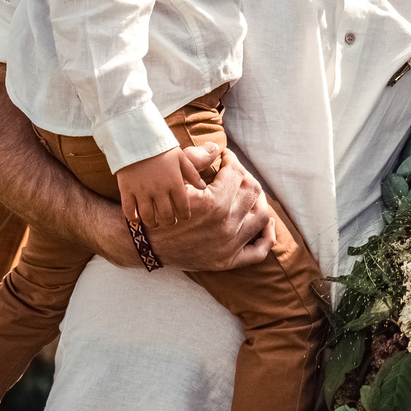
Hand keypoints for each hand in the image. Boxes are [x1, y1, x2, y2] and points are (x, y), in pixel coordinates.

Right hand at [117, 147, 208, 228]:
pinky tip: (137, 219)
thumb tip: (203, 187)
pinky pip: (129, 210)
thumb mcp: (181, 157)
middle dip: (170, 221)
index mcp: (174, 182)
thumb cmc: (161, 148)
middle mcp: (159, 190)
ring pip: (148, 216)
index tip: (184, 217)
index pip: (182, 206)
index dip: (184, 215)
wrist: (136, 138)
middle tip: (170, 222)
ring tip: (155, 224)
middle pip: (166, 215)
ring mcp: (142, 191)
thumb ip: (192, 174)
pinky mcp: (127, 190)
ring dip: (153, 223)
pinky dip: (133, 218)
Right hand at [139, 150, 274, 271]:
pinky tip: (267, 222)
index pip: (236, 173)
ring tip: (250, 192)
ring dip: (259, 200)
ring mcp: (228, 246)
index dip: (232, 160)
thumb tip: (217, 149)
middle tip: (235, 172)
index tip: (226, 157)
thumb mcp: (172, 179)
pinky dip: (267, 236)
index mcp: (213, 203)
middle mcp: (225, 225)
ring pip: (261, 217)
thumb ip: (196, 159)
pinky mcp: (227, 261)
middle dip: (245, 175)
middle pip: (252, 191)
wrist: (143, 242)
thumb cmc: (157, 206)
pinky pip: (258, 251)